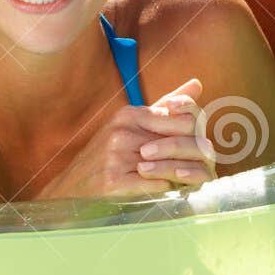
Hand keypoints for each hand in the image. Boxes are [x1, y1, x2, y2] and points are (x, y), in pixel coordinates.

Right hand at [37, 79, 215, 198]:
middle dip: (193, 154)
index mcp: (127, 115)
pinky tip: (173, 190)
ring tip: (191, 178)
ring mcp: (116, 157)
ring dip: (184, 174)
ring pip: (170, 165)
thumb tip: (197, 84)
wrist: (72, 188)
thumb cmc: (106, 156)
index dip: (195, 134)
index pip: (181, 118)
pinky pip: (158, 185)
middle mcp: (121, 132)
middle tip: (203, 163)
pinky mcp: (115, 182)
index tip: (197, 144)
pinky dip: (169, 189)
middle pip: (179, 141)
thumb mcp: (131, 125)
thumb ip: (166, 104)